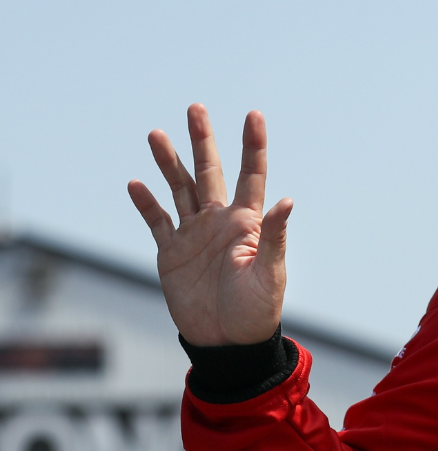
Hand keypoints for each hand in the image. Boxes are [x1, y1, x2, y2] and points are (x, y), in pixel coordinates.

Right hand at [128, 104, 292, 345]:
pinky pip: (157, 222)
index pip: (252, 174)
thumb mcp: (270, 273)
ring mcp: (193, 235)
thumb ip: (274, 236)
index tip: (253, 114)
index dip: (253, 145)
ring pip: (179, 189)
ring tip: (156, 134)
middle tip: (195, 108)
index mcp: (247, 222)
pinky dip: (146, 204)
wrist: (227, 342)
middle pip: (209, 172)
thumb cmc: (257, 310)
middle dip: (202, 140)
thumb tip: (288, 200)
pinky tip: (137, 184)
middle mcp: (219, 221)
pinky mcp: (171, 254)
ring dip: (168, 163)